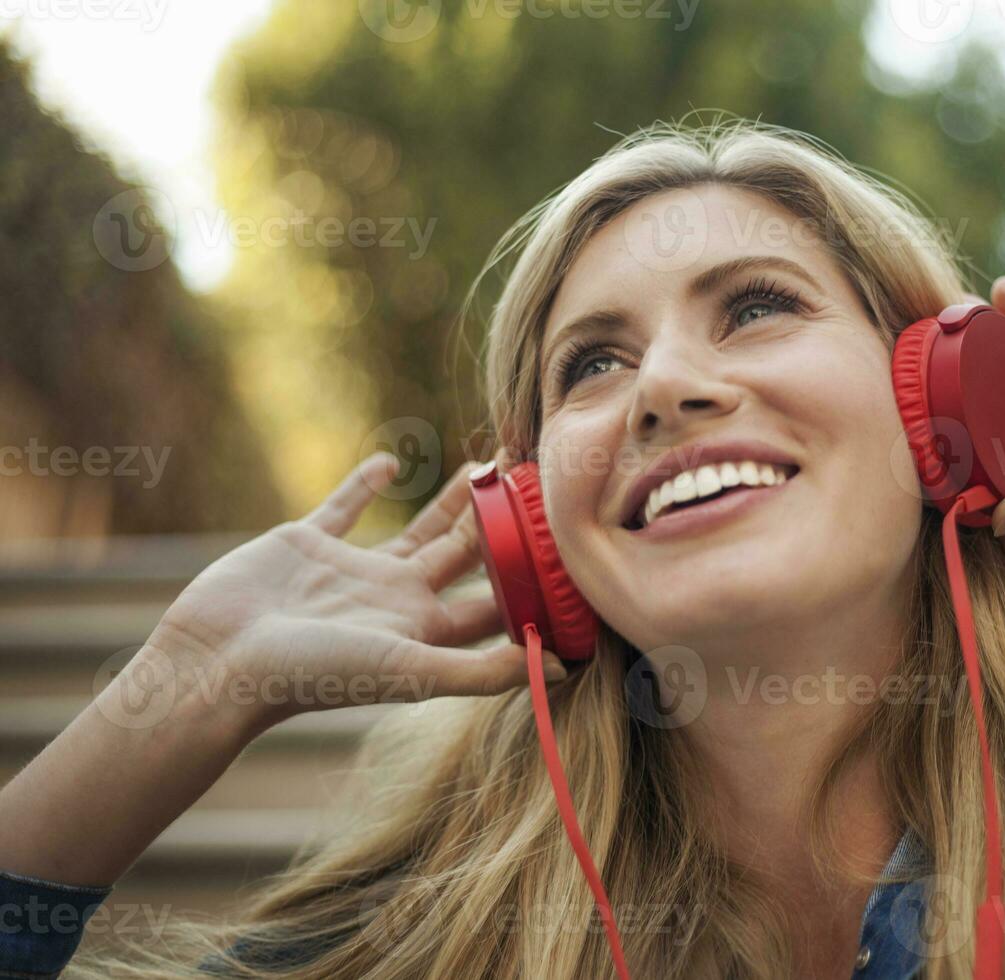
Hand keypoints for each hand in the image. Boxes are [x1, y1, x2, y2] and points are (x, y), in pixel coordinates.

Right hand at [144, 453, 565, 734]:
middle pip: (465, 556)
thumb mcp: (411, 669)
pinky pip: (343, 507)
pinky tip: (390, 461)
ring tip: (486, 466)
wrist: (220, 663)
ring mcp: (350, 572)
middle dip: (501, 525)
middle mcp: (394, 599)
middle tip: (539, 484)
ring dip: (450, 501)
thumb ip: (483, 670)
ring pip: (415, 528)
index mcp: (424, 629)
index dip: (532, 575)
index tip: (569, 540)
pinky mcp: (305, 545)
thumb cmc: (316, 673)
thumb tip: (566, 673)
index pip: (495, 601)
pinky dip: (365, 484)